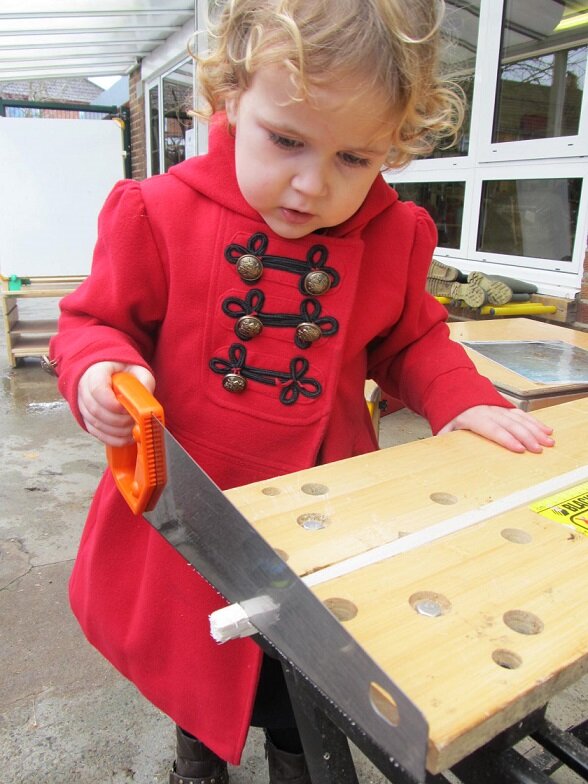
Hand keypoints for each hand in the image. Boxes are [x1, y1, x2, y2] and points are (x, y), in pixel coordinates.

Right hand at [78, 361, 154, 446]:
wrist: (110, 373)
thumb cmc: (123, 371)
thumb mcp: (138, 370)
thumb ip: (144, 383)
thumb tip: (148, 402)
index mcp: (95, 372)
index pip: (98, 389)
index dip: (112, 403)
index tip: (126, 408)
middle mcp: (84, 389)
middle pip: (96, 410)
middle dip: (118, 420)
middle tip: (134, 421)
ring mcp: (83, 405)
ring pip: (95, 423)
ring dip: (117, 431)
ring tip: (133, 429)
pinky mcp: (87, 418)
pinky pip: (96, 433)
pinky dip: (112, 438)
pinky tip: (126, 437)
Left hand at [438, 405, 554, 453]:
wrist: (455, 387)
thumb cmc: (450, 411)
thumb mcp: (443, 424)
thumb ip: (444, 436)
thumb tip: (441, 449)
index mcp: (474, 417)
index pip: (493, 429)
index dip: (506, 439)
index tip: (519, 449)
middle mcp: (489, 411)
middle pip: (511, 425)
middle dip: (527, 437)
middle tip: (539, 449)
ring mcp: (499, 407)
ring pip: (520, 418)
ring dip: (536, 430)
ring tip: (549, 441)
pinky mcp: (506, 406)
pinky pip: (522, 414)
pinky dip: (535, 422)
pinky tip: (547, 430)